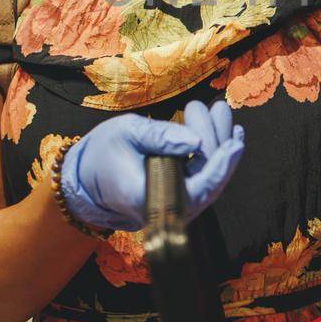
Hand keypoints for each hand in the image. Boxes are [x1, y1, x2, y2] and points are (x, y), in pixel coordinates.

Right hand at [58, 101, 244, 229]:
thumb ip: (161, 136)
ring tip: (223, 114)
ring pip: (208, 183)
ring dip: (220, 148)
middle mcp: (164, 212)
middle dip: (220, 144)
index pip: (194, 190)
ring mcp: (173, 211)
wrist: (86, 178)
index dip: (217, 168)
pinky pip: (203, 182)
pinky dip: (214, 158)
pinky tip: (224, 135)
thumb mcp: (127, 132)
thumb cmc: (103, 152)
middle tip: (220, 109)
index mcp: (147, 198)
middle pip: (207, 184)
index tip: (233, 143)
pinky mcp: (178, 202)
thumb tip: (196, 141)